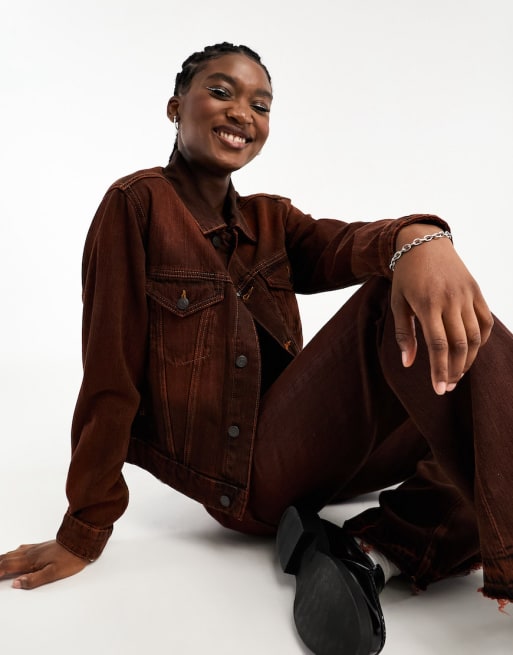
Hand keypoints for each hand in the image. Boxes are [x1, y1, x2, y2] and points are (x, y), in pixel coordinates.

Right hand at [0, 540, 89, 588]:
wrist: (81, 543)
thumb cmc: (70, 558)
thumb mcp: (53, 573)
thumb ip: (34, 579)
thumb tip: (16, 584)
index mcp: (31, 560)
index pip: (7, 566)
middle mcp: (30, 552)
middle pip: (7, 558)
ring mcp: (35, 548)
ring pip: (13, 553)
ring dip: (2, 558)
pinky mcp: (41, 546)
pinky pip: (21, 549)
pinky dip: (12, 553)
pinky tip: (15, 553)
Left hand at [391, 224, 493, 394]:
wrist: (422, 243)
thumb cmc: (406, 277)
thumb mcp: (398, 304)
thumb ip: (403, 334)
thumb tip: (408, 364)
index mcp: (427, 304)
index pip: (438, 345)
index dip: (439, 370)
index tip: (438, 389)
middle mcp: (450, 300)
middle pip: (460, 345)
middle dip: (454, 370)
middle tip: (447, 386)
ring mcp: (466, 295)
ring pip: (476, 336)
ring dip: (468, 359)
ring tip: (457, 373)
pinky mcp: (476, 291)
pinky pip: (485, 321)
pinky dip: (482, 340)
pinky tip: (471, 352)